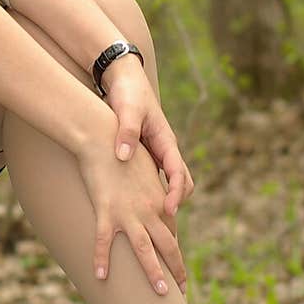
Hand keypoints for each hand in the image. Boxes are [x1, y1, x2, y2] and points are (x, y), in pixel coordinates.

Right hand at [75, 114, 187, 294]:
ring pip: (144, 250)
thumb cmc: (120, 148)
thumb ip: (147, 187)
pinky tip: (100, 277)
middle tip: (182, 291)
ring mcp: (128, 213)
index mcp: (158, 200)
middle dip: (176, 270)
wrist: (101, 135)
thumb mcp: (141, 168)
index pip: (170, 231)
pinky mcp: (106, 211)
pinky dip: (101, 260)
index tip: (177, 268)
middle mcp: (149, 210)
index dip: (174, 251)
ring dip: (154, 273)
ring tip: (162, 294)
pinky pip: (105, 242)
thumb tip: (149, 201)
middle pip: (167, 245)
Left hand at [99, 55, 194, 217]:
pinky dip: (150, 193)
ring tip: (153, 223)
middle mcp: (164, 150)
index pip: (179, 173)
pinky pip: (152, 178)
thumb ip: (126, 131)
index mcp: (165, 140)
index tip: (170, 209)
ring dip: (164, 201)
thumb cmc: (128, 92)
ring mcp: (155, 153)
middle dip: (176, 203)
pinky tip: (135, 207)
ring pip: (167, 183)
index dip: (175, 192)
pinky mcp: (144, 155)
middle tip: (164, 224)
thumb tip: (123, 156)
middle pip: (180, 183)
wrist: (123, 79)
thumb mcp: (127, 110)